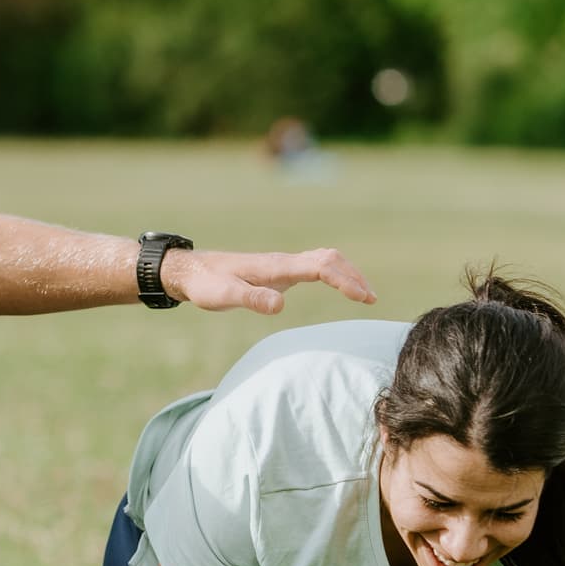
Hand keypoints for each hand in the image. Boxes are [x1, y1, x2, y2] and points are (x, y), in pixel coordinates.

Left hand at [164, 246, 374, 315]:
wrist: (193, 271)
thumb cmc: (207, 285)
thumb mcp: (225, 297)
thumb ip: (252, 299)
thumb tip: (280, 306)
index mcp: (276, 267)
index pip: (321, 268)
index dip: (345, 281)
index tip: (364, 297)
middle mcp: (283, 262)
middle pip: (330, 259)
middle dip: (354, 276)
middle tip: (371, 299)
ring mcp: (283, 264)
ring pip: (325, 259)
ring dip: (347, 272)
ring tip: (365, 294)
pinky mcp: (279, 270)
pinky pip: (316, 265)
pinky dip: (335, 272)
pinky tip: (339, 284)